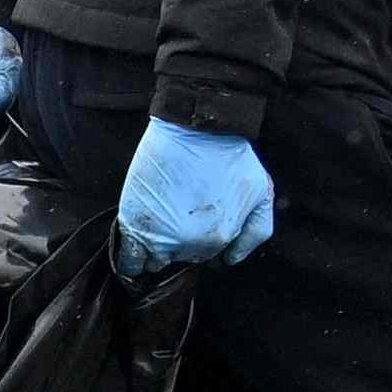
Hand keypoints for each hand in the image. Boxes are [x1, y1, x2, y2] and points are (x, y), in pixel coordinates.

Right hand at [114, 117, 276, 277]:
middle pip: (180, 257)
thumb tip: (231, 259)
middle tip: (179, 211)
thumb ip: (256, 232)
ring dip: (155, 250)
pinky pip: (128, 261)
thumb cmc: (230, 155)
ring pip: (155, 261)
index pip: (205, 256)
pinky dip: (131, 262)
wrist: (197, 129)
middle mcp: (189, 244)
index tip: (195, 220)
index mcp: (219, 239)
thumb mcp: (262, 192)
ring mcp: (159, 236)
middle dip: (179, 241)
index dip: (199, 239)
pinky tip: (136, 252)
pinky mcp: (134, 224)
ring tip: (158, 225)